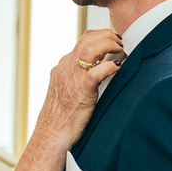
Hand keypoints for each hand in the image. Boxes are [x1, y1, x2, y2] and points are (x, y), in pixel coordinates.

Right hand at [34, 28, 124, 147]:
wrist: (51, 135)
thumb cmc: (62, 118)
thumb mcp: (67, 90)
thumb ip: (78, 77)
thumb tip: (100, 69)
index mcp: (62, 68)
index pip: (81, 42)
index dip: (99, 36)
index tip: (113, 41)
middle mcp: (65, 69)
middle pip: (85, 39)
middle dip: (106, 35)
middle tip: (121, 42)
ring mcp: (71, 80)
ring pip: (88, 49)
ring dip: (108, 45)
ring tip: (120, 49)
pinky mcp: (81, 93)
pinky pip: (94, 74)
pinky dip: (108, 67)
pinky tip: (118, 66)